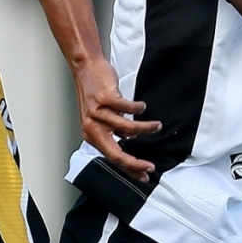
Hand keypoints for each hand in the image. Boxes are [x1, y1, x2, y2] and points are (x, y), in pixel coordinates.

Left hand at [73, 57, 161, 182]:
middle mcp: (92, 127)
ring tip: (156, 125)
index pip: (111, 158)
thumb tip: (131, 140)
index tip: (143, 174)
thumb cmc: (94, 92)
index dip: (129, 168)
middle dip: (135, 163)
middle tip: (150, 166)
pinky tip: (142, 106)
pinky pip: (127, 108)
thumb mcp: (100, 117)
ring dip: (145, 129)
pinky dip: (138, 108)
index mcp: (91, 135)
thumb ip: (113, 130)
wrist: (85, 68)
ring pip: (127, 129)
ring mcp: (98, 113)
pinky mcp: (105, 98)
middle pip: (115, 153)